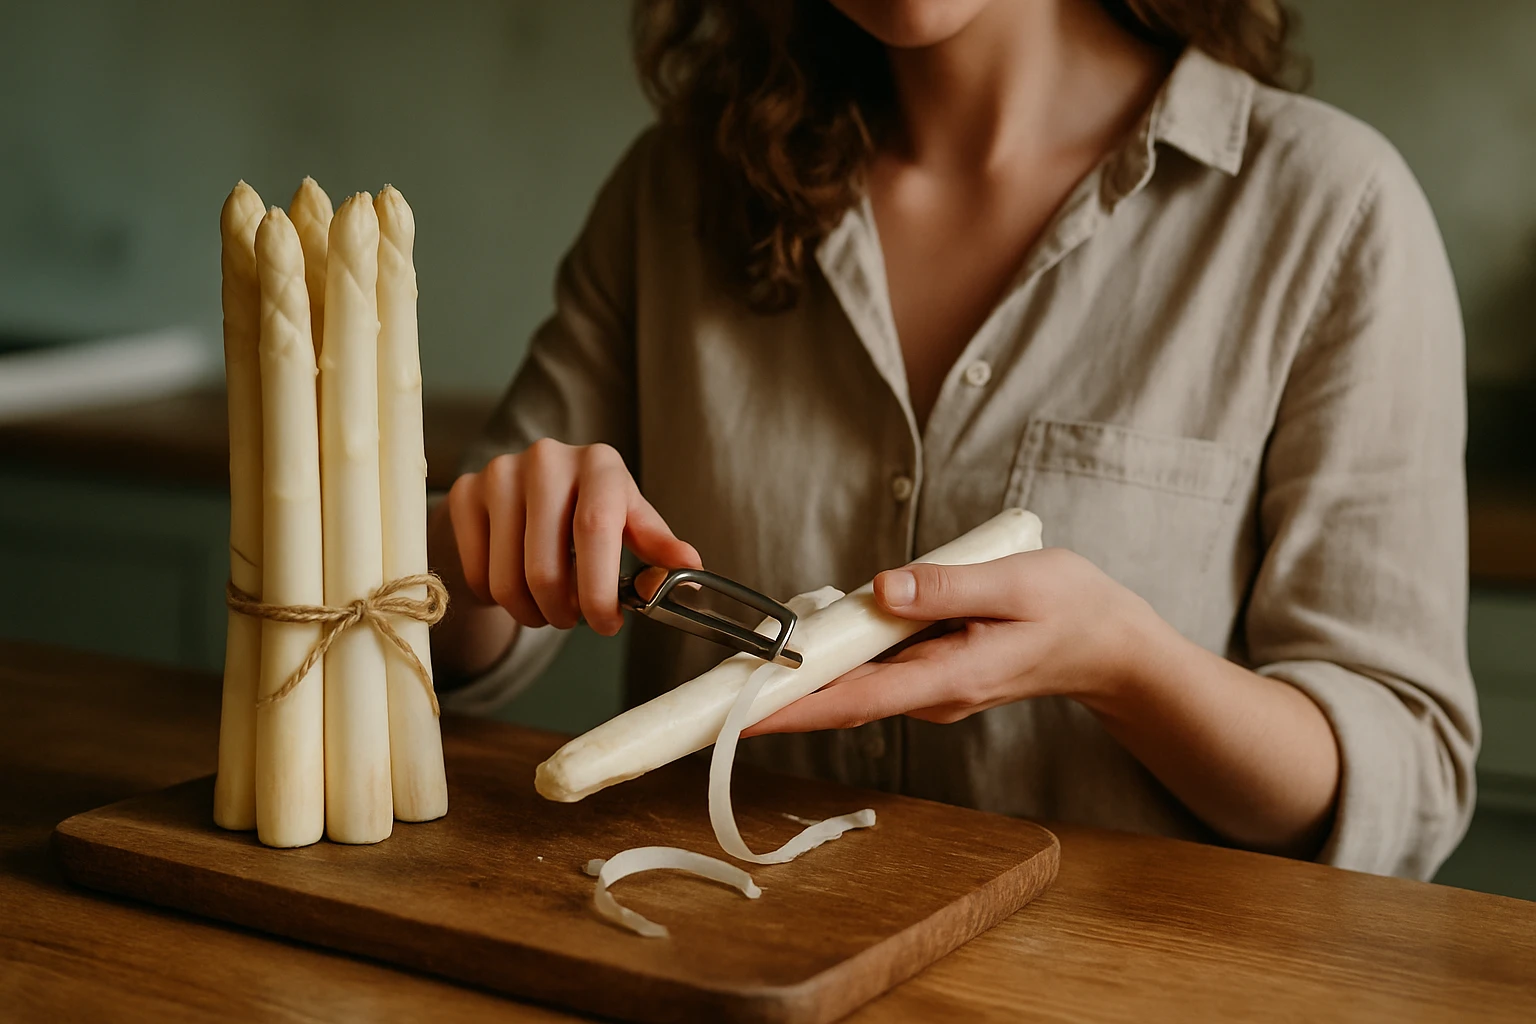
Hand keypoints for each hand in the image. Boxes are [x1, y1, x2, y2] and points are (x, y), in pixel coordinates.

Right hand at [443, 439, 699, 635]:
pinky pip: (477, 574)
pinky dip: (496, 598)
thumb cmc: (587, 514)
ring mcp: (500, 472)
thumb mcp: (629, 523)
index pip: (594, 530)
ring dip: (531, 613)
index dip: (599, 588)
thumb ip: (657, 546)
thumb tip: (690, 568)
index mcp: (600, 464)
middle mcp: (548, 458)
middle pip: (546, 566)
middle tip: (573, 620)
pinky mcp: (464, 492)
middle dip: (563, 612)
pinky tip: (513, 584)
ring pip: (508, 579)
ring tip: (546, 607)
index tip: (605, 623)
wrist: (524, 498)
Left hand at [745, 548, 1164, 734]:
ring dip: (804, 673)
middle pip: (841, 700)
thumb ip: (949, 587)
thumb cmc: (1070, 608)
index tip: (742, 715)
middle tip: (716, 682)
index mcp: (949, 677)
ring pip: (854, 684)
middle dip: (779, 695)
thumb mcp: (1017, 584)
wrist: (1108, 644)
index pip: (856, 700)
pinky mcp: (928, 674)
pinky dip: (838, 656)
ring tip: (750, 649)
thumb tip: (883, 589)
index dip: (795, 708)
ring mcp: (928, 688)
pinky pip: (872, 670)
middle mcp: (930, 694)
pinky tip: (817, 630)